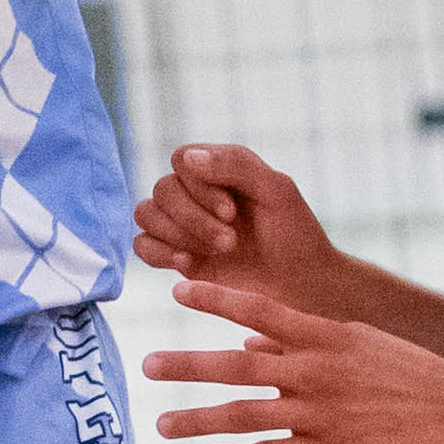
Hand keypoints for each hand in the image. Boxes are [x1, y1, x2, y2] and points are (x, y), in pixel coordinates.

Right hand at [133, 137, 353, 314]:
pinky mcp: (175, 255)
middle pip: (163, 189)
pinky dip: (159, 252)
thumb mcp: (276, 190)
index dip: (198, 185)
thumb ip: (236, 164)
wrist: (301, 285)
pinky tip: (190, 262)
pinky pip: (141, 245)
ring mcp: (183, 225)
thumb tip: (187, 158)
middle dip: (193, 218)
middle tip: (231, 242)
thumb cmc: (294, 234)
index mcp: (218, 170)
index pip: (181, 159)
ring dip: (179, 234)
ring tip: (219, 253)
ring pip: (146, 214)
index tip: (232, 212)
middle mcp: (195, 194)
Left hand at [149, 279, 443, 443]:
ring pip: (244, 414)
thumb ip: (302, 340)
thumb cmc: (406, 372)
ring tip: (162, 424)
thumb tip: (251, 337)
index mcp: (322, 336)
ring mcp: (318, 413)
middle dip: (188, 365)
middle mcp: (313, 371)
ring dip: (198, 419)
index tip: (178, 288)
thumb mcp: (355, 342)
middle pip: (236, 365)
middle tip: (147, 364)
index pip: (258, 308)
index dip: (216, 298)